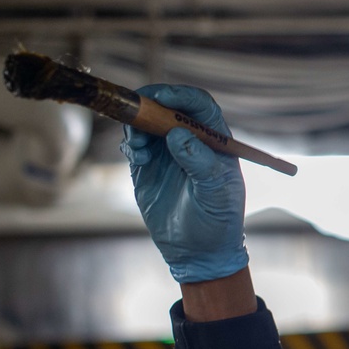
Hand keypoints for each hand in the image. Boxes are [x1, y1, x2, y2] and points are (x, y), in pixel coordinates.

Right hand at [120, 84, 248, 282]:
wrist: (199, 252)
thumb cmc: (218, 221)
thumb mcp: (215, 194)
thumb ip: (200, 163)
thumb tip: (178, 134)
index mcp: (216, 142)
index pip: (199, 106)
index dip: (180, 95)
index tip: (161, 97)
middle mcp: (191, 141)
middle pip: (168, 107)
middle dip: (150, 104)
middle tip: (136, 110)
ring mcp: (168, 153)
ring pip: (147, 123)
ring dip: (138, 126)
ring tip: (140, 148)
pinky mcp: (148, 167)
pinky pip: (134, 144)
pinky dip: (130, 144)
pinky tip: (138, 159)